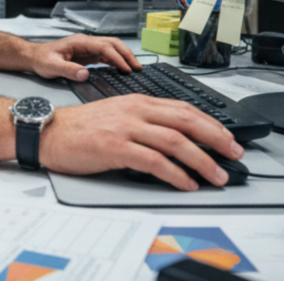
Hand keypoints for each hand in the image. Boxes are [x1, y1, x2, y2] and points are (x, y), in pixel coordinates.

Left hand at [26, 34, 141, 81]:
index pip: (104, 47)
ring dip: (123, 56)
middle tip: (137, 67)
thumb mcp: (53, 66)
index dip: (117, 58)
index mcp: (80, 42)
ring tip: (134, 68)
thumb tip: (85, 74)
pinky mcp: (87, 54)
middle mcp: (86, 42)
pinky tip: (121, 68)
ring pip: (111, 47)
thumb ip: (69, 70)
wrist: (35, 57)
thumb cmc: (42, 59)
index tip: (126, 69)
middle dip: (126, 54)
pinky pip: (106, 55)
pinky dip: (116, 60)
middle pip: (112, 43)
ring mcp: (88, 47)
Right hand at [39, 94, 244, 190]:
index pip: (184, 108)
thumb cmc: (81, 128)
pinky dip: (175, 173)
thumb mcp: (117, 115)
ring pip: (175, 141)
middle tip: (234, 153)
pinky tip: (186, 183)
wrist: (49, 131)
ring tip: (216, 175)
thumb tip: (176, 140)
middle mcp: (135, 111)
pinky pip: (153, 161)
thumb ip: (145, 122)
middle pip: (186, 120)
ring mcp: (125, 128)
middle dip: (216, 138)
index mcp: (138, 101)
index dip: (210, 123)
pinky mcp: (115, 147)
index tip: (227, 138)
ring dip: (201, 160)